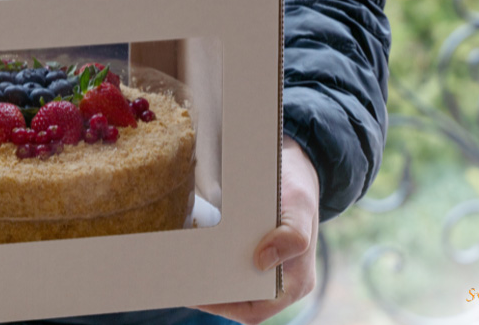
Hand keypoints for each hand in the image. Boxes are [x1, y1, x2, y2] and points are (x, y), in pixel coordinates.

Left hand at [194, 134, 318, 324]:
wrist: (297, 168)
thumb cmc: (301, 189)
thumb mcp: (301, 208)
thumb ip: (292, 237)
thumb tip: (261, 262)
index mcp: (295, 282)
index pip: (256, 309)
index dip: (224, 306)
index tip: (196, 295)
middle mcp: (279, 281)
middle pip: (239, 300)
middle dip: (209, 293)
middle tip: (179, 280)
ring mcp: (265, 268)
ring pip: (232, 284)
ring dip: (207, 277)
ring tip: (178, 268)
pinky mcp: (252, 252)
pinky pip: (229, 264)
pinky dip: (211, 260)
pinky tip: (189, 250)